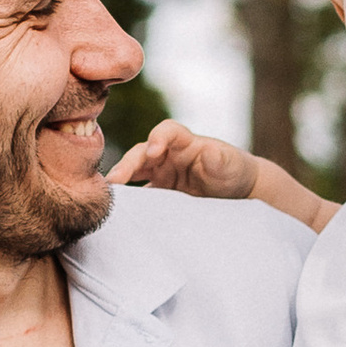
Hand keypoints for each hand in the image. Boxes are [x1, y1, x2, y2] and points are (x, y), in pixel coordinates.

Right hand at [109, 119, 256, 197]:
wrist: (236, 192)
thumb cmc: (233, 170)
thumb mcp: (230, 163)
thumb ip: (220, 158)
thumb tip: (211, 151)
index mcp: (184, 142)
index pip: (166, 131)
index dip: (158, 138)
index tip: (154, 151)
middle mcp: (166, 155)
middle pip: (141, 154)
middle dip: (127, 165)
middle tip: (114, 180)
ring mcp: (160, 175)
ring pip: (134, 175)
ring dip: (121, 185)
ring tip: (109, 198)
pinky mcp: (159, 193)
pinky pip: (140, 197)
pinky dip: (131, 204)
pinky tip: (122, 215)